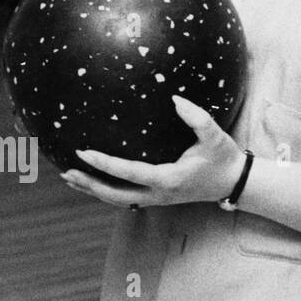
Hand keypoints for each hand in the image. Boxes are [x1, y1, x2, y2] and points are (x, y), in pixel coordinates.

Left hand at [61, 95, 245, 208]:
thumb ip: (198, 118)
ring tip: (71, 178)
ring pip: (118, 200)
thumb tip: (176, 99)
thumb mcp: (216, 137)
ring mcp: (158, 199)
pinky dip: (106, 191)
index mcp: (168, 179)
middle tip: (67, 171)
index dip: (104, 163)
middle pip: (115, 195)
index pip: (128, 172)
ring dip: (93, 190)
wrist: (233, 182)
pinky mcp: (158, 198)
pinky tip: (95, 182)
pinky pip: (126, 198)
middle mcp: (159, 194)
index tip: (84, 152)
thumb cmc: (224, 158)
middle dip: (89, 184)